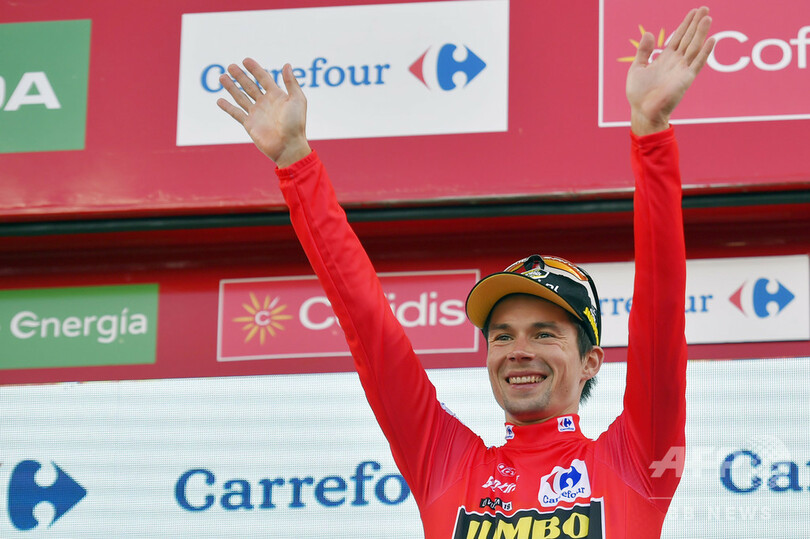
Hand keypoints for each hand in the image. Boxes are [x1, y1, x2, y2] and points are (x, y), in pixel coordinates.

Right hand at [217, 58, 311, 167]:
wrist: (289, 146)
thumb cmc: (296, 124)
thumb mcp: (297, 100)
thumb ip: (291, 82)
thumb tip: (287, 64)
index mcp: (277, 96)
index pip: (263, 78)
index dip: (255, 69)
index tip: (245, 60)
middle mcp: (265, 103)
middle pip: (250, 86)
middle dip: (240, 76)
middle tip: (230, 66)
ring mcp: (257, 113)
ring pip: (241, 97)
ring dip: (231, 87)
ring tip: (222, 77)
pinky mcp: (249, 124)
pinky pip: (236, 113)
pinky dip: (227, 107)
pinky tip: (219, 100)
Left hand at [626, 7, 715, 134]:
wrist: (642, 111)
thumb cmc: (638, 93)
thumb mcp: (636, 68)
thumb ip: (643, 51)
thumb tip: (648, 33)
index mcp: (665, 59)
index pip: (678, 37)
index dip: (685, 24)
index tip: (694, 12)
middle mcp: (676, 62)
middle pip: (689, 38)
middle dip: (696, 23)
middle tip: (705, 8)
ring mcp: (682, 69)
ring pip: (694, 46)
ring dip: (701, 32)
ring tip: (708, 17)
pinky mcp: (686, 79)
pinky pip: (697, 63)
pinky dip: (704, 52)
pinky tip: (712, 40)